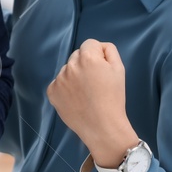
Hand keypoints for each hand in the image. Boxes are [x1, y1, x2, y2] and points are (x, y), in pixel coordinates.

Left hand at [46, 38, 139, 167]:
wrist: (102, 127)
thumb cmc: (113, 98)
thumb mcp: (119, 70)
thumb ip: (109, 51)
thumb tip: (99, 48)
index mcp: (88, 58)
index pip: (90, 44)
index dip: (98, 55)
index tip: (102, 68)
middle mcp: (70, 65)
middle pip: (77, 56)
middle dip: (85, 64)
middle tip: (95, 82)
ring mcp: (59, 79)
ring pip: (67, 70)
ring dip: (74, 76)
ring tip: (85, 93)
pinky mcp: (52, 92)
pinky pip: (59, 83)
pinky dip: (65, 88)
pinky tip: (75, 99)